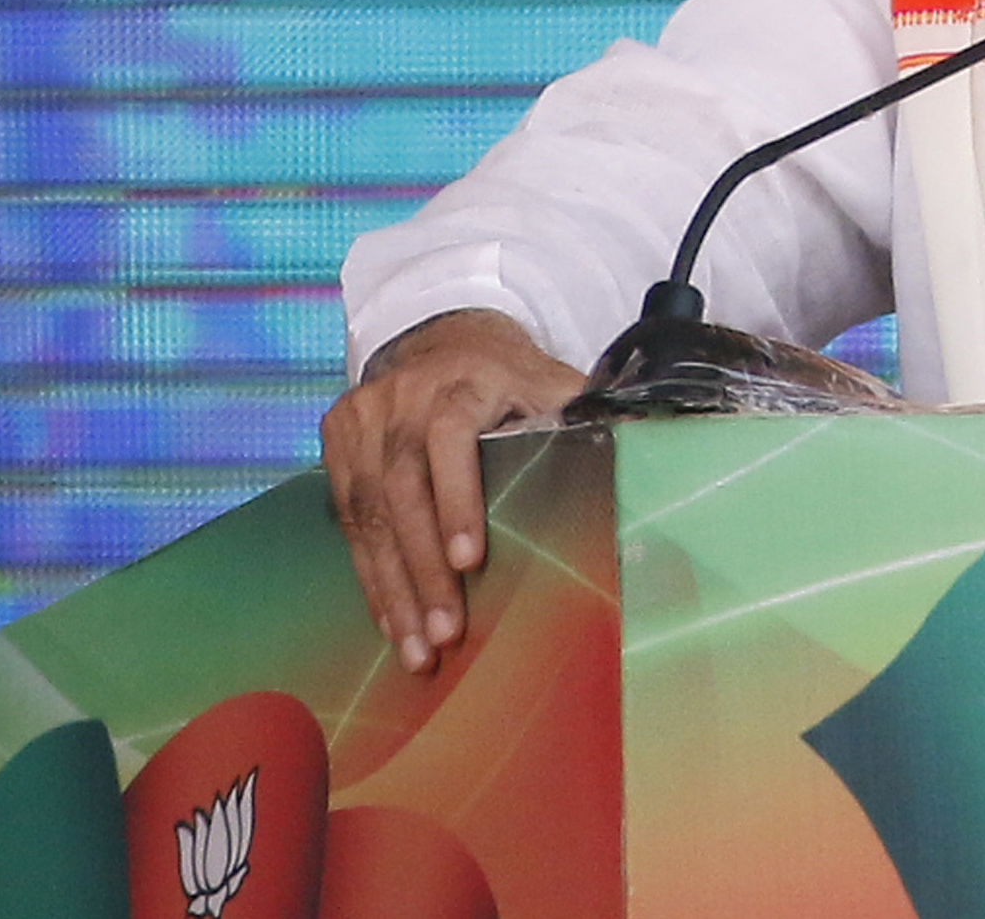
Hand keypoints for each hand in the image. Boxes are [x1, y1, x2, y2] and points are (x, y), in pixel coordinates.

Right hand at [320, 309, 582, 674]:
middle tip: (446, 633)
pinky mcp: (338, 445)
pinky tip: (391, 620)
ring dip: (393, 589)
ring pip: (368, 516)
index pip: (451, 439)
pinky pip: (348, 522)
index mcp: (461, 382)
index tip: (469, 561)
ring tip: (417, 648)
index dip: (458, 501)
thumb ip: (585, 411)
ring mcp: (363, 424)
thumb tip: (646, 438)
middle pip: (402, 492)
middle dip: (423, 570)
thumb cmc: (506, 374)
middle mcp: (402, 401)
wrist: (438, 337)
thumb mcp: (549, 379)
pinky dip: (371, 576)